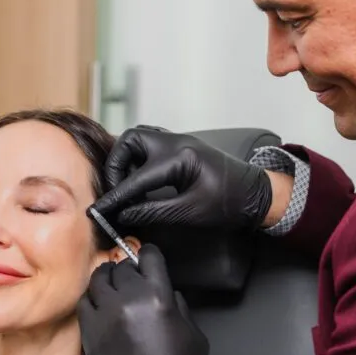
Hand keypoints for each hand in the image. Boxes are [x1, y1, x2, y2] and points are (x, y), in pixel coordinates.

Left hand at [77, 244, 209, 354]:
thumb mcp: (192, 331)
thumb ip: (179, 306)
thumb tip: (169, 293)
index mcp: (159, 295)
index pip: (148, 256)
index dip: (148, 253)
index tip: (146, 256)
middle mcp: (131, 298)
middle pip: (122, 266)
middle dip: (127, 268)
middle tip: (129, 276)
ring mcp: (107, 313)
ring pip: (99, 279)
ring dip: (107, 279)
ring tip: (110, 285)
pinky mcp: (90, 330)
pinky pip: (85, 301)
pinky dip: (92, 299)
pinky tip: (99, 305)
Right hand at [92, 126, 272, 229]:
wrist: (257, 193)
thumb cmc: (229, 203)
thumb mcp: (189, 212)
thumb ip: (152, 211)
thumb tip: (123, 215)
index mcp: (178, 157)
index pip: (136, 178)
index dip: (114, 196)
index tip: (98, 210)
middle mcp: (175, 142)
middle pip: (130, 140)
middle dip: (115, 165)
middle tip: (115, 192)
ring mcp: (178, 141)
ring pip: (138, 138)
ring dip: (125, 160)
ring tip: (126, 187)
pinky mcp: (181, 146)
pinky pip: (150, 144)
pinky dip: (138, 159)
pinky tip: (140, 180)